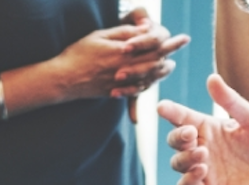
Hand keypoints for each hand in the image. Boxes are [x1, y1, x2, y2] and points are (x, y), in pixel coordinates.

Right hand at [53, 9, 190, 103]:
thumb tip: (144, 29)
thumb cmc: (78, 53)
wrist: (64, 79)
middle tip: (181, 45)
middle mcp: (126, 69)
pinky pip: (138, 90)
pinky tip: (152, 81)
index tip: (184, 37)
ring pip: (150, 77)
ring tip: (171, 64)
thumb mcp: (99, 36)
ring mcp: (123, 83)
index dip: (171, 42)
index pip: (154, 46)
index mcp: (123, 53)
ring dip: (163, 71)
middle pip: (156, 62)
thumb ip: (123, 34)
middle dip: (171, 53)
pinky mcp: (117, 92)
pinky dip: (149, 84)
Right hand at [159, 74, 248, 184]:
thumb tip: (211, 77)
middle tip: (191, 133)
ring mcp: (205, 170)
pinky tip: (201, 170)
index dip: (171, 111)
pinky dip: (187, 179)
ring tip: (203, 154)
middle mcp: (204, 147)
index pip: (183, 117)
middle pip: (174, 141)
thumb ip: (231, 101)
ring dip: (183, 157)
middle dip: (176, 136)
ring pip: (177, 163)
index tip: (163, 107)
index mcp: (211, 127)